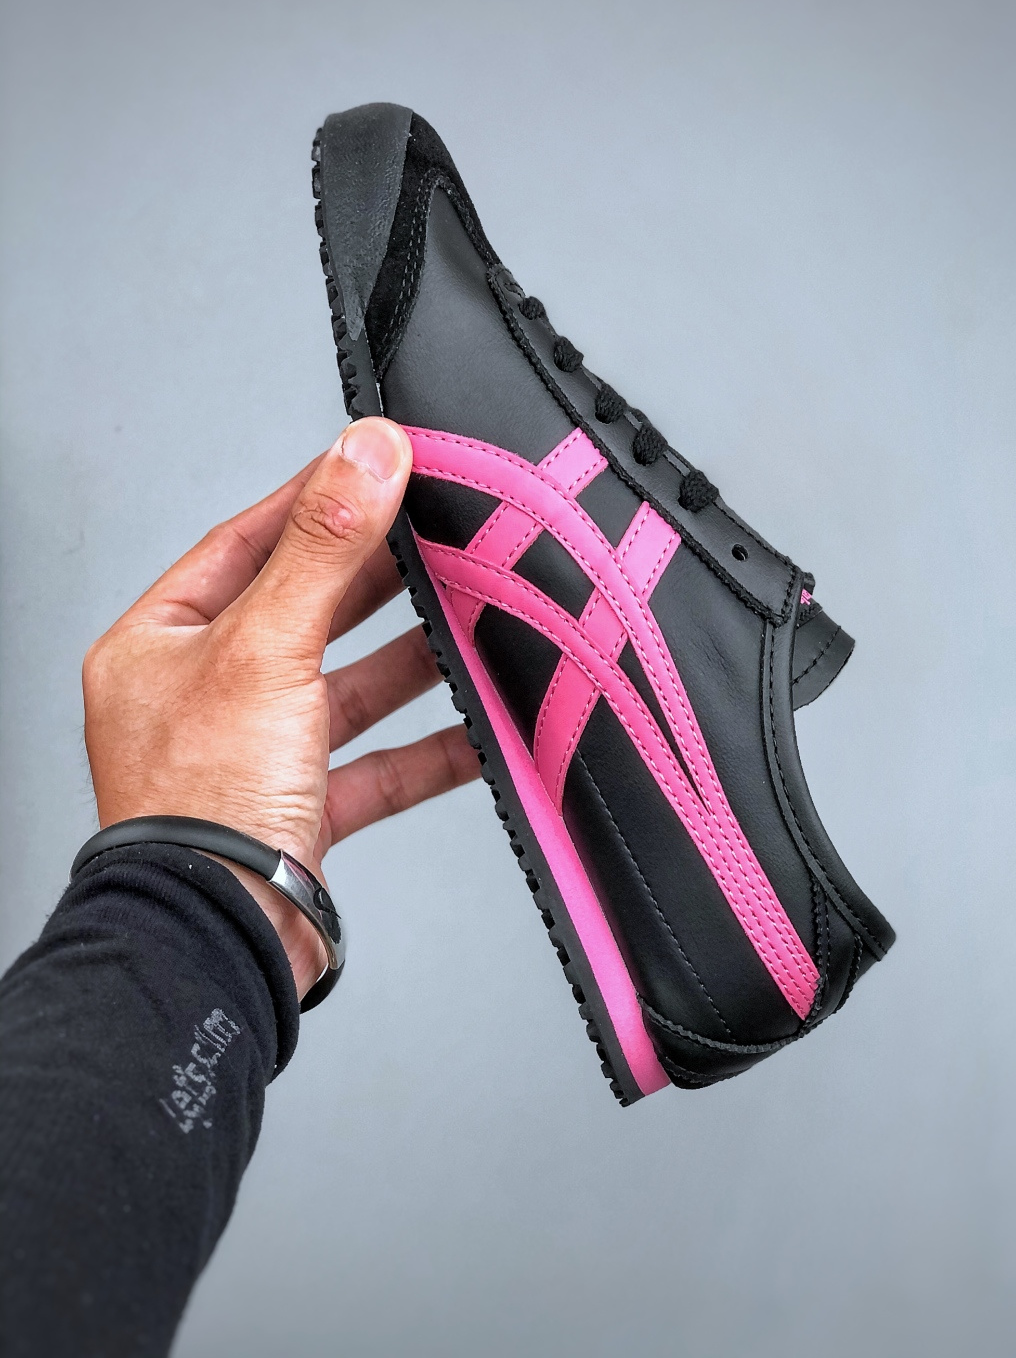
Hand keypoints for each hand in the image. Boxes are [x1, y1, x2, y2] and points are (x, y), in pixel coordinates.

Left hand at [82, 417, 479, 998]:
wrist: (220, 940)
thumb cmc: (200, 806)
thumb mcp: (265, 649)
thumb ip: (323, 548)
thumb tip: (365, 451)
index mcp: (161, 645)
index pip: (244, 545)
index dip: (313, 502)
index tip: (375, 468)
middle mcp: (201, 696)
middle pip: (303, 614)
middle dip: (377, 581)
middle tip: (439, 538)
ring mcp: (252, 756)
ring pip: (346, 689)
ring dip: (411, 661)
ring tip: (472, 619)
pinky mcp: (300, 812)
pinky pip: (376, 766)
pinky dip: (429, 747)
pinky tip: (479, 728)